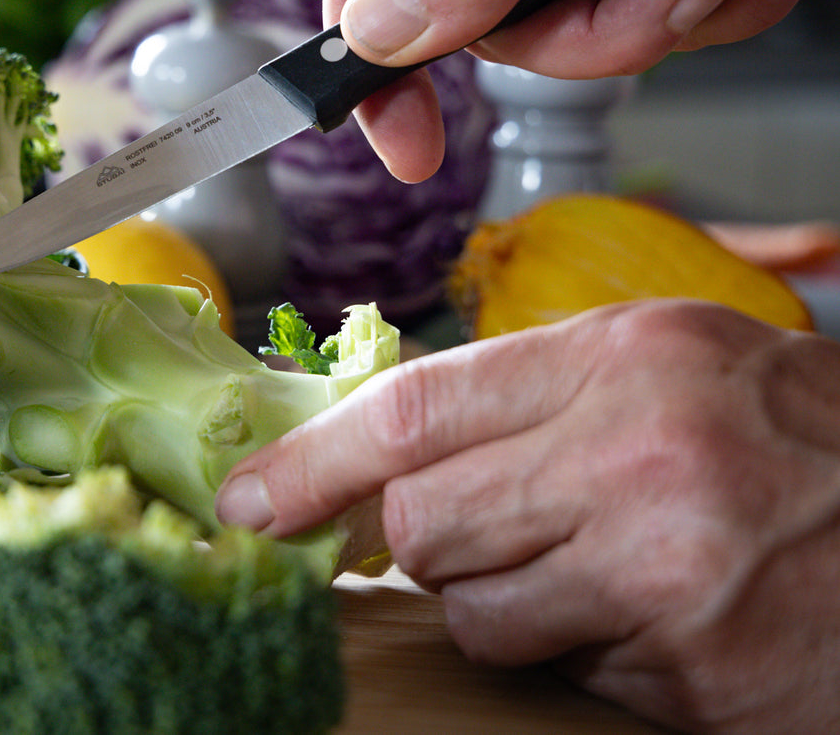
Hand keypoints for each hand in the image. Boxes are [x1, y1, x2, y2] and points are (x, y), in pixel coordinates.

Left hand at [216, 300, 839, 732]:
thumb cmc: (793, 433)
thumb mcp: (663, 365)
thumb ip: (523, 397)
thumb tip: (372, 457)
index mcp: (621, 359)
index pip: (411, 411)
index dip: (310, 463)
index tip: (248, 501)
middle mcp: (638, 458)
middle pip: (421, 522)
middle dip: (424, 539)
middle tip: (492, 527)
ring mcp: (668, 575)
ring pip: (475, 612)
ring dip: (504, 601)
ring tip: (598, 565)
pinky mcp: (693, 674)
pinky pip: (562, 673)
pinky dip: (584, 652)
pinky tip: (658, 614)